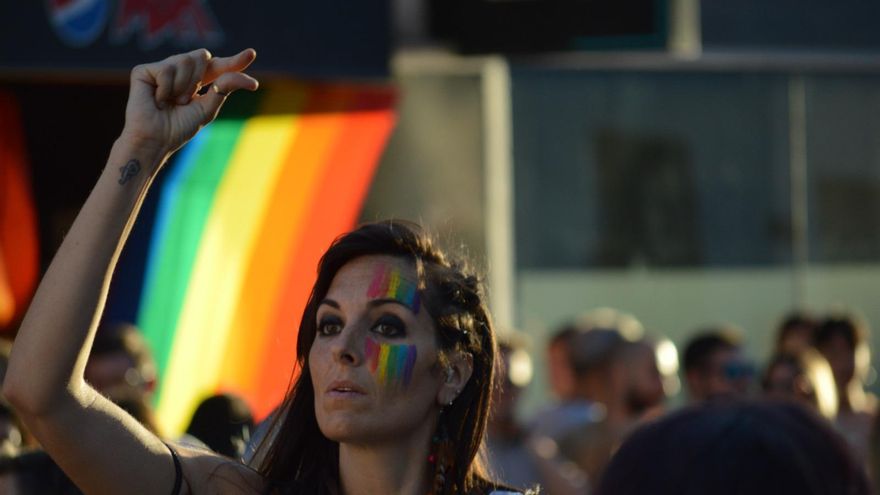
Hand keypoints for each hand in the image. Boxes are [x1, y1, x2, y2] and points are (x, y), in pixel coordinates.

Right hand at [119, 48, 258, 164]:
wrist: (155, 140)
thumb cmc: (179, 128)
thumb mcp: (208, 109)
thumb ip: (225, 89)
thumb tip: (248, 79)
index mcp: (196, 82)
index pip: (219, 66)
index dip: (235, 61)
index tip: (251, 54)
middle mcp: (180, 72)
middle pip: (203, 55)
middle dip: (199, 78)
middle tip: (185, 100)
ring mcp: (162, 69)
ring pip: (185, 59)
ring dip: (183, 87)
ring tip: (172, 102)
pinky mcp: (144, 71)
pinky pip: (167, 69)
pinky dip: (166, 89)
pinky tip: (158, 100)